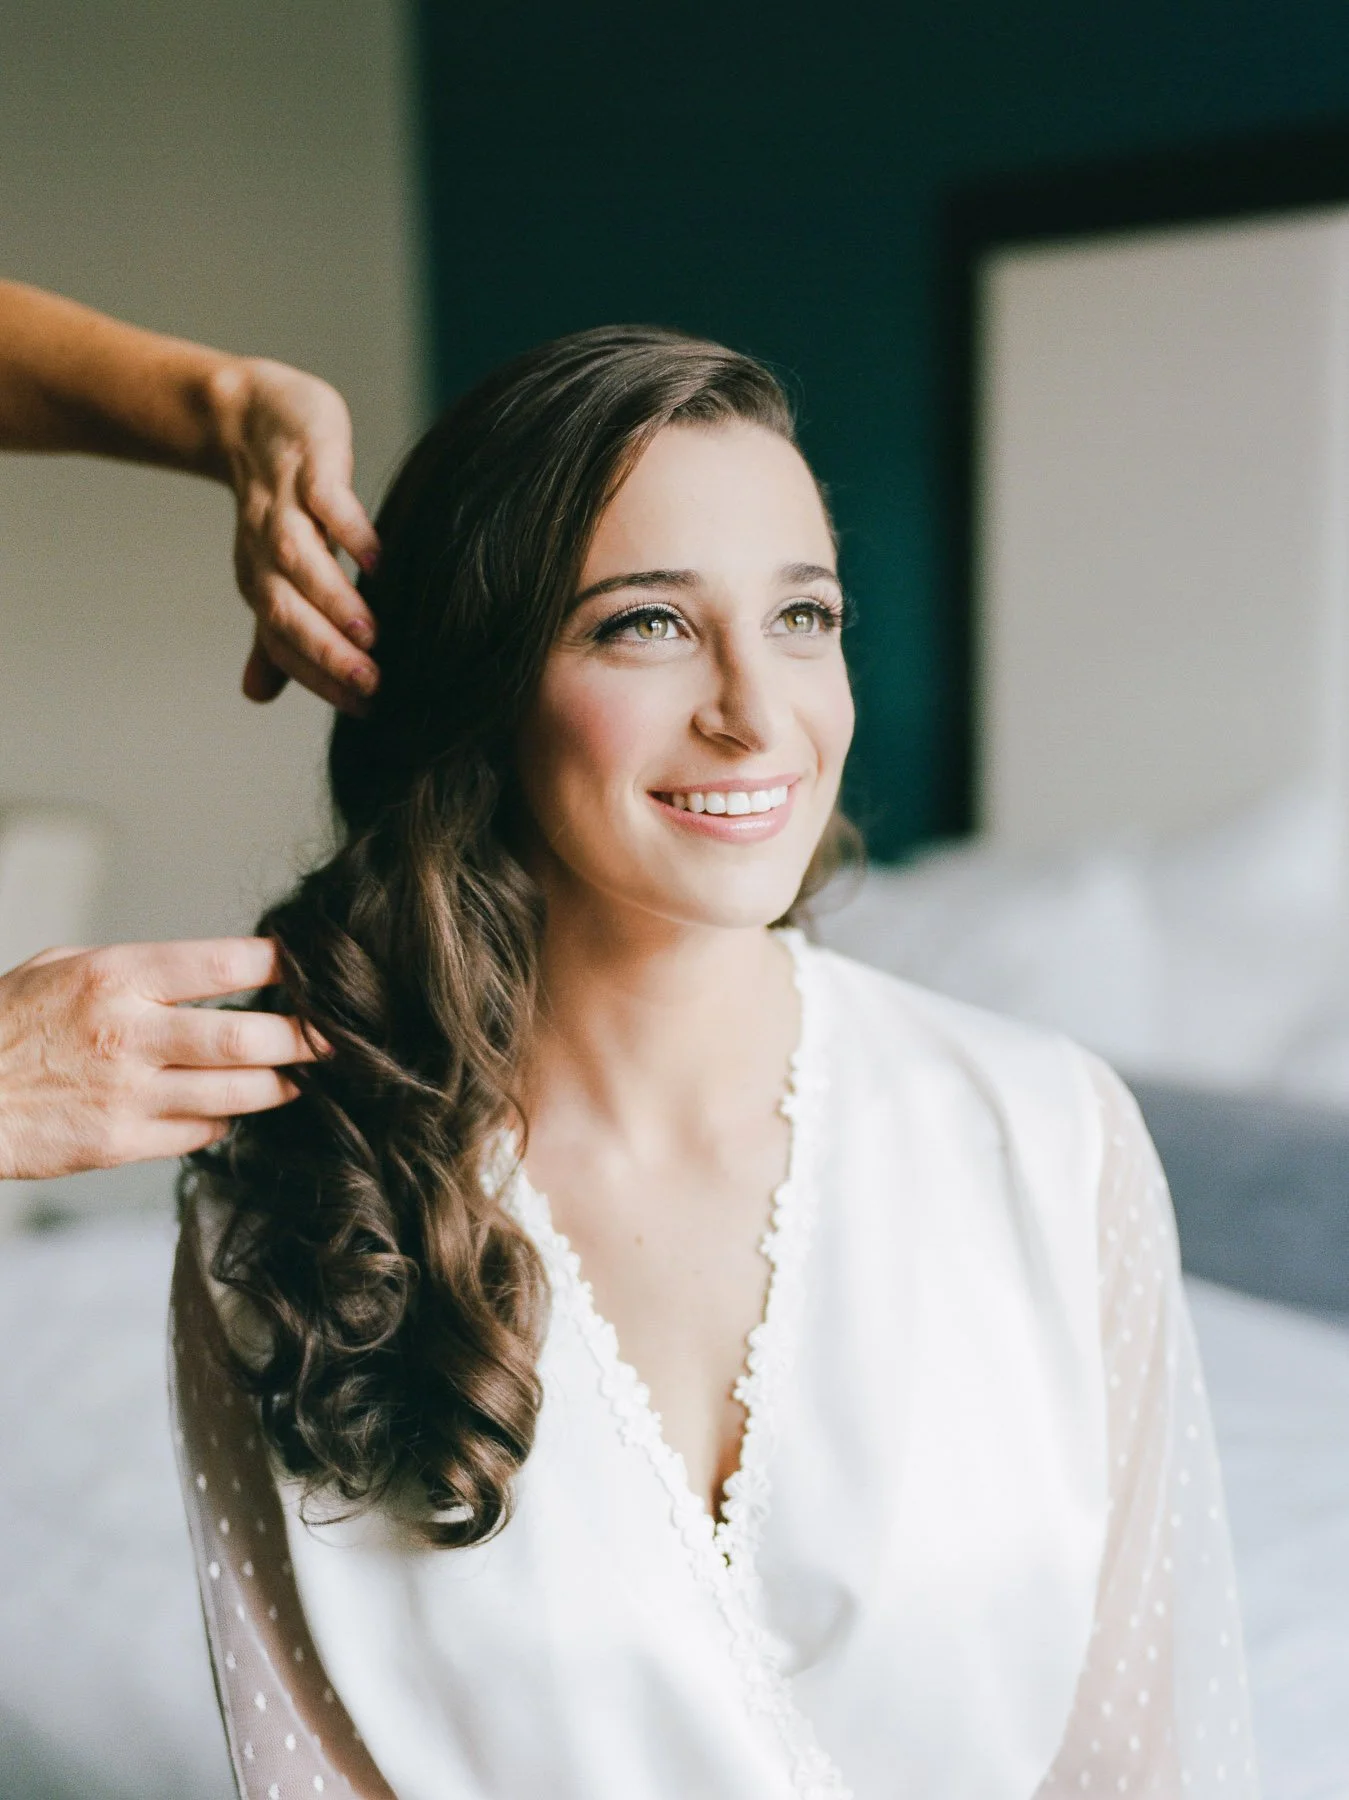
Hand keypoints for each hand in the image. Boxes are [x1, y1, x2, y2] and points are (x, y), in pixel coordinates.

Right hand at [0, 938, 319, 1180]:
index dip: (283, 966)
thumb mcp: (62, 969)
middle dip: (305, 1038)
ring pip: (238, 1093)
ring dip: (279, 1086)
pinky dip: (223, 1123)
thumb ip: (135, 970)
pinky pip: (200, 1135)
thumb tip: (208, 969)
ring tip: (297, 1077)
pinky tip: (226, 1111)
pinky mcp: (120, 1144)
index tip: (312, 969)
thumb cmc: (6, 1024)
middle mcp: (130, 1033)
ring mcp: (128, 1094)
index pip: (227, 963)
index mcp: (117, 977)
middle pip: (249, 1036)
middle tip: (334, 1037)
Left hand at [212, 358, 381, 713]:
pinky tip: (376, 558)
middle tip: (369, 684)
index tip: (363, 707)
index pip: (282, 639)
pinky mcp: (309, 460)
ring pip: (298, 559)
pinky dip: (347, 529)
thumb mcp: (273, 568)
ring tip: (370, 635)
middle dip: (323, 650)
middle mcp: (266, 549)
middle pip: (285, 609)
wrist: (246, 410)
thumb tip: (256, 697)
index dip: (317, 675)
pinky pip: (325, 498)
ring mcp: (285, 502)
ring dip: (331, 598)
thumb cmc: (276, 498)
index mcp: (262, 580)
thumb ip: (275, 631)